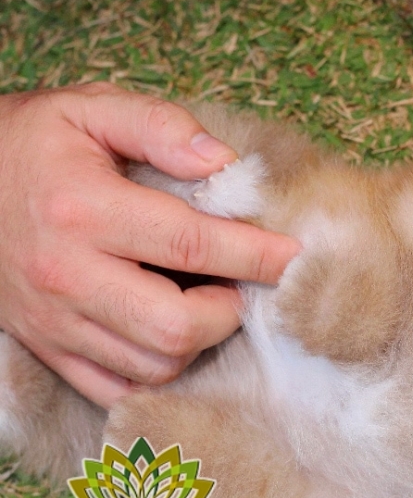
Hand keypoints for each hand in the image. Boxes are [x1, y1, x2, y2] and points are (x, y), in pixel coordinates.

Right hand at [0, 84, 299, 408]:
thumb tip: (225, 162)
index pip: (191, 243)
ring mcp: (55, 321)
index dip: (256, 253)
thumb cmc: (32, 144)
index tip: (295, 255)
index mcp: (84, 210)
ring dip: (198, 342)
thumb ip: (160, 126)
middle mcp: (67, 274)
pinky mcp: (48, 348)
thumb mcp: (90, 108)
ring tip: (206, 304)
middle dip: (228, 310)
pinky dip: (157, 371)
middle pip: (176, 326)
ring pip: (154, 365)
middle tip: (238, 284)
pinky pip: (117, 389)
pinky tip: (170, 337)